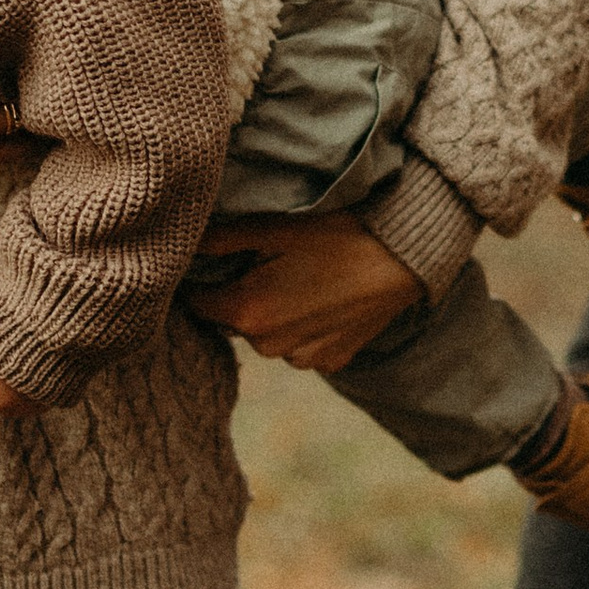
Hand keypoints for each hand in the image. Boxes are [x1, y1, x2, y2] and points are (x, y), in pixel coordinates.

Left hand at [189, 213, 424, 373]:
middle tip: (265, 262)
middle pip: (233, 320)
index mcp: (248, 311)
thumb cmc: (338, 233)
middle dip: (240, 295)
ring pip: (268, 335)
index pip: (196, 303)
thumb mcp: (275, 226)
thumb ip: (221, 238)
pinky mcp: (331, 362)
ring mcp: (302, 359)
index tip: (211, 263)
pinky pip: (301, 346)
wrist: (406, 255)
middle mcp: (269, 346)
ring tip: (301, 278)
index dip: (199, 281)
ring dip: (273, 313)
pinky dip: (304, 327)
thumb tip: (182, 240)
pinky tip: (324, 297)